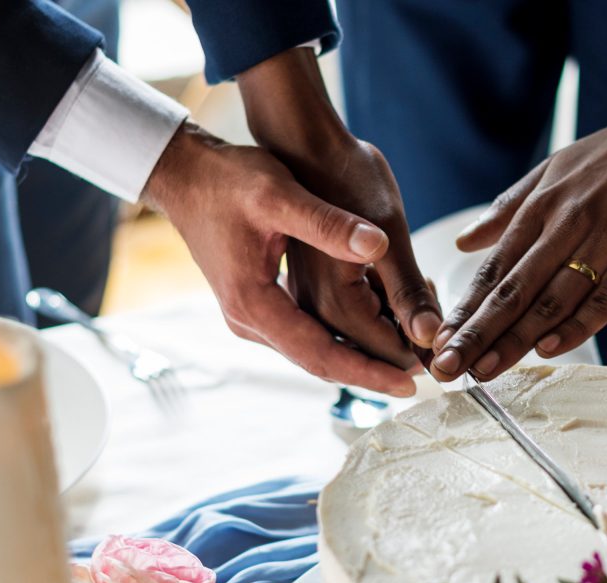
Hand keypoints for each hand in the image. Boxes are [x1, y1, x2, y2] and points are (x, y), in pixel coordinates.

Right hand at [238, 49, 442, 358]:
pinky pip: (306, 337)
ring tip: (407, 360)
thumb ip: (328, 224)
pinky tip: (373, 333)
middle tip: (420, 378)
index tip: (410, 383)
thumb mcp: (280, 193)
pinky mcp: (259, 308)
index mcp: (256, 304)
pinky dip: (341, 340)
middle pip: (322, 363)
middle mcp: (251, 322)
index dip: (369, 371)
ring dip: (359, 358)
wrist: (186, 174)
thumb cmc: (228, 179)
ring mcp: (253, 319)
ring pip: (315, 354)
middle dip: (372, 372)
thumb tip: (377, 246)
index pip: (323, 354)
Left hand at [429, 49, 606, 381]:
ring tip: (483, 372)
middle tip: (445, 369)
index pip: (494, 268)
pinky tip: (546, 349)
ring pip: (550, 301)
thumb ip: (508, 208)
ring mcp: (602, 242)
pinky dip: (575, 326)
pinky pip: (603, 299)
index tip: (438, 340)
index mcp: (540, 208)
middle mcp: (564, 226)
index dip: (464, 308)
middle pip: (512, 291)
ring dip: (513, 340)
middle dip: (475, 334)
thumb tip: (463, 241)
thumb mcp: (553, 168)